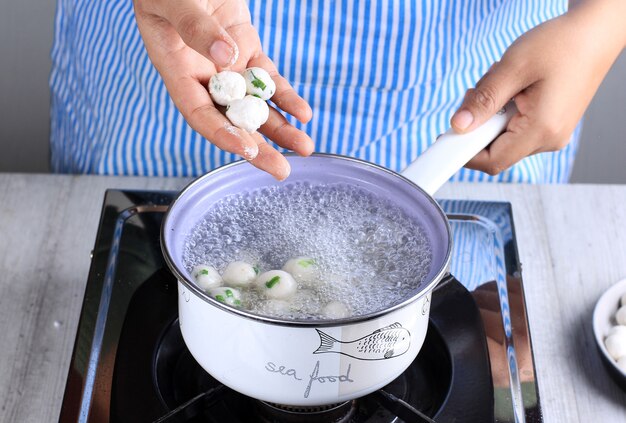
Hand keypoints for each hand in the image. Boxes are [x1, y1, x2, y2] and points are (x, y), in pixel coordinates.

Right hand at [133, 0, 313, 179]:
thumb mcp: (174, 2)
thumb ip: (196, 29)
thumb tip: (226, 59)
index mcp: (177, 71)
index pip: (198, 113)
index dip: (221, 134)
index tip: (246, 149)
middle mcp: (203, 77)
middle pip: (232, 120)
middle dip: (258, 147)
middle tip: (281, 170)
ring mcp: (228, 66)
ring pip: (255, 105)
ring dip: (280, 128)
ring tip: (304, 147)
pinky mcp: (247, 51)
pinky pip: (268, 79)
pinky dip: (286, 96)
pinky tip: (303, 113)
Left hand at [451, 0, 625, 174]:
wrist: (595, 33)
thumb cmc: (561, 44)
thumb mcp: (513, 68)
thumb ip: (483, 101)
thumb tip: (458, 126)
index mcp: (541, 130)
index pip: (492, 161)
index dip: (464, 153)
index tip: (445, 139)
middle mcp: (549, 139)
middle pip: (494, 148)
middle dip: (479, 121)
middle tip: (481, 90)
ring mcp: (551, 134)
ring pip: (502, 135)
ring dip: (491, 110)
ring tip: (504, 80)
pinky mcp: (549, 125)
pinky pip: (514, 126)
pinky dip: (503, 108)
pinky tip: (513, 86)